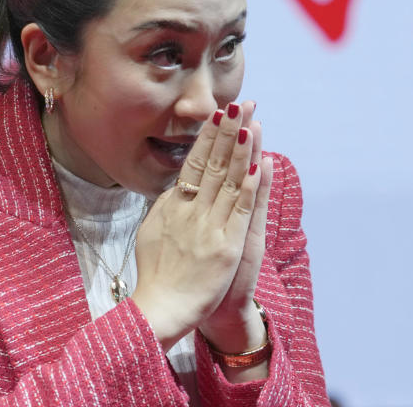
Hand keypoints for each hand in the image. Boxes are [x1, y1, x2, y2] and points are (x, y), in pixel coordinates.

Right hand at [131, 101, 262, 351]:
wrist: (159, 309)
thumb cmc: (157, 275)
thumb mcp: (152, 232)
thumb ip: (165, 208)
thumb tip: (175, 186)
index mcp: (173, 205)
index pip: (194, 162)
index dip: (209, 136)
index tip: (219, 113)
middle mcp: (191, 210)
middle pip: (213, 163)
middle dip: (228, 131)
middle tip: (240, 102)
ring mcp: (208, 226)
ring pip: (229, 180)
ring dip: (242, 149)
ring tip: (252, 121)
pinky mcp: (226, 246)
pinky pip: (240, 210)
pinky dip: (251, 186)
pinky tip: (260, 164)